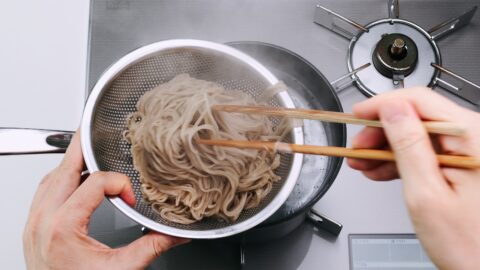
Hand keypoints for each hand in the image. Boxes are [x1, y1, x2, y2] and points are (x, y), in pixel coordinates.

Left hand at [23, 131, 188, 269]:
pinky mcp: (33, 228)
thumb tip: (176, 235)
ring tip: (88, 155)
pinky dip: (61, 179)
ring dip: (71, 164)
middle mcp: (43, 220)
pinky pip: (43, 192)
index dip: (120, 184)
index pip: (95, 182)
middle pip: (63, 168)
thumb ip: (151, 247)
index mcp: (64, 227)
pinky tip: (74, 180)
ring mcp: (34, 223)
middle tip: (93, 131)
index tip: (131, 201)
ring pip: (50, 177)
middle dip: (82, 147)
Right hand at [347, 88, 479, 269]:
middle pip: (417, 118)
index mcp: (474, 138)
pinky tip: (380, 170)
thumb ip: (408, 146)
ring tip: (362, 163)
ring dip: (386, 148)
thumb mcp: (426, 195)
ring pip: (417, 136)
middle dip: (381, 132)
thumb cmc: (471, 246)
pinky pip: (426, 153)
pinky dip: (401, 161)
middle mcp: (475, 139)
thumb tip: (392, 110)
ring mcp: (470, 152)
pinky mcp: (463, 165)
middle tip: (356, 147)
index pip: (420, 101)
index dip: (383, 105)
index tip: (358, 113)